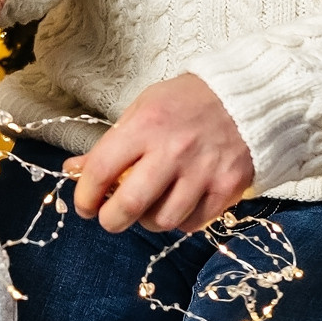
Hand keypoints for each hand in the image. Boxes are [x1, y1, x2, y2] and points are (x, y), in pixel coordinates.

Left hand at [64, 73, 254, 234]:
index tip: (84, 204)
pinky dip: (179, 221)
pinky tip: (177, 204)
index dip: (85, 195)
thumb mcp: (142, 109)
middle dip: (110, 220)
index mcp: (146, 125)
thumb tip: (74, 170)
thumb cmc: (186, 102)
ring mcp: (203, 172)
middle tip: (109, 218)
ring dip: (147, 221)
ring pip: (162, 220)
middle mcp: (173, 151)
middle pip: (130, 205)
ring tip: (147, 208)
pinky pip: (192, 223)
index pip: (102, 170)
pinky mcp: (227, 188)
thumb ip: (109, 144)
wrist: (247, 97)